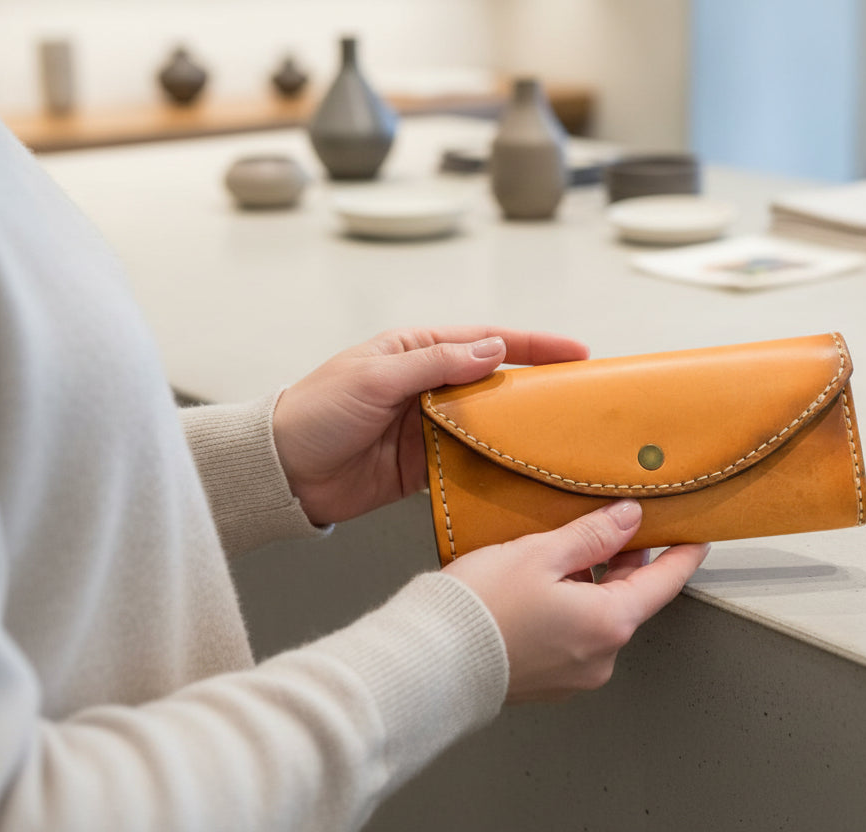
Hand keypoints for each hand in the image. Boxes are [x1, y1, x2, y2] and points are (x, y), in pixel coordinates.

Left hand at [272, 327, 588, 525]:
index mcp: (417, 350)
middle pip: (496, 383)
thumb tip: (493, 350)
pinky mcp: (426, 465)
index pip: (487, 341)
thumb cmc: (316, 412)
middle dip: (539, 387)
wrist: (282, 472)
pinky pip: (471, 461)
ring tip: (564, 436)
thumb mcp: (375, 378)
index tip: (577, 352)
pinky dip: (496, 465)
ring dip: (521, 429)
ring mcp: (430, 426)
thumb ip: (435, 364)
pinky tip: (524, 471)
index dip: (535, 344)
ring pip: (489, 424)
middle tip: (583, 397)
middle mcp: (429, 384)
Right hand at [443, 500, 710, 702]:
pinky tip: (542, 584)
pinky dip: (571, 606)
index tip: (697, 538)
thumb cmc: (479, 609)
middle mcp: (600, 656)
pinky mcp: (549, 680)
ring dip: (592, 582)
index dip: (683, 555)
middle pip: (630, 598)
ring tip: (560, 550)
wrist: (428, 660)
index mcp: (609, 623)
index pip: (665, 583)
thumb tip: (628, 519)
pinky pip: (575, 635)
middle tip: (615, 524)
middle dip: (625, 561)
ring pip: (600, 615)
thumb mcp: (541, 553)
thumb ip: (593, 535)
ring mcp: (575, 674)